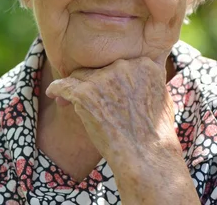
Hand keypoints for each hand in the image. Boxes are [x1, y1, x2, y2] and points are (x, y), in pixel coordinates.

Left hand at [45, 57, 178, 164]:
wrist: (146, 154)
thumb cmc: (155, 133)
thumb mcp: (163, 96)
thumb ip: (150, 79)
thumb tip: (144, 72)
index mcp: (144, 64)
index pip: (119, 63)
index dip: (110, 76)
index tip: (106, 88)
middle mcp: (124, 66)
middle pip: (100, 67)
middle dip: (94, 80)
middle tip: (89, 97)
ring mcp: (104, 78)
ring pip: (81, 75)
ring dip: (75, 86)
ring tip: (67, 98)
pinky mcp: (85, 93)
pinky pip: (63, 85)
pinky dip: (57, 89)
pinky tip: (53, 93)